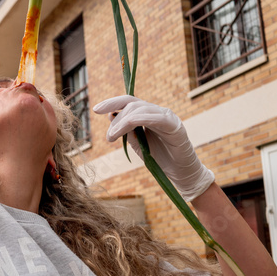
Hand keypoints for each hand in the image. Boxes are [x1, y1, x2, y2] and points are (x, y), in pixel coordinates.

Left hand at [93, 95, 213, 201]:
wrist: (181, 173)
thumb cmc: (160, 158)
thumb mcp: (137, 144)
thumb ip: (125, 131)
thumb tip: (110, 116)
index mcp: (147, 114)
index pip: (128, 102)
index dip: (111, 102)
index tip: (95, 110)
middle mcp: (157, 112)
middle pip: (132, 104)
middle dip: (115, 117)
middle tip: (108, 136)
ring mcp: (167, 116)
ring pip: (140, 109)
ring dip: (122, 122)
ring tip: (112, 136)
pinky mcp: (175, 125)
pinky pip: (155, 117)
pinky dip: (138, 120)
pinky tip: (126, 127)